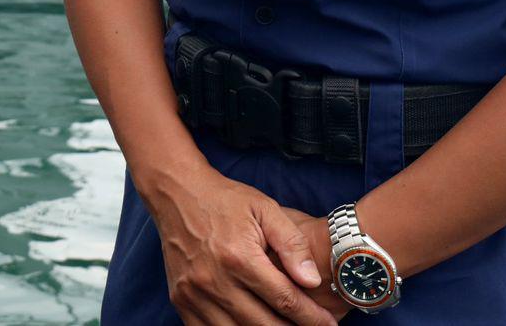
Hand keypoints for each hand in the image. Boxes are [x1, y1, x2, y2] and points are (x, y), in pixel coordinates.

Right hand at [142, 167, 341, 325]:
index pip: (285, 300)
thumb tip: (312, 280)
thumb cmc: (226, 200)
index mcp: (239, 257)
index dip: (311, 317)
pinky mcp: (181, 300)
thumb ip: (292, 244)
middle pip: (264, 324)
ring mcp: (194, 294)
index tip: (328, 324)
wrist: (177, 194)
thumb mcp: (265, 209)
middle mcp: (215, 280)